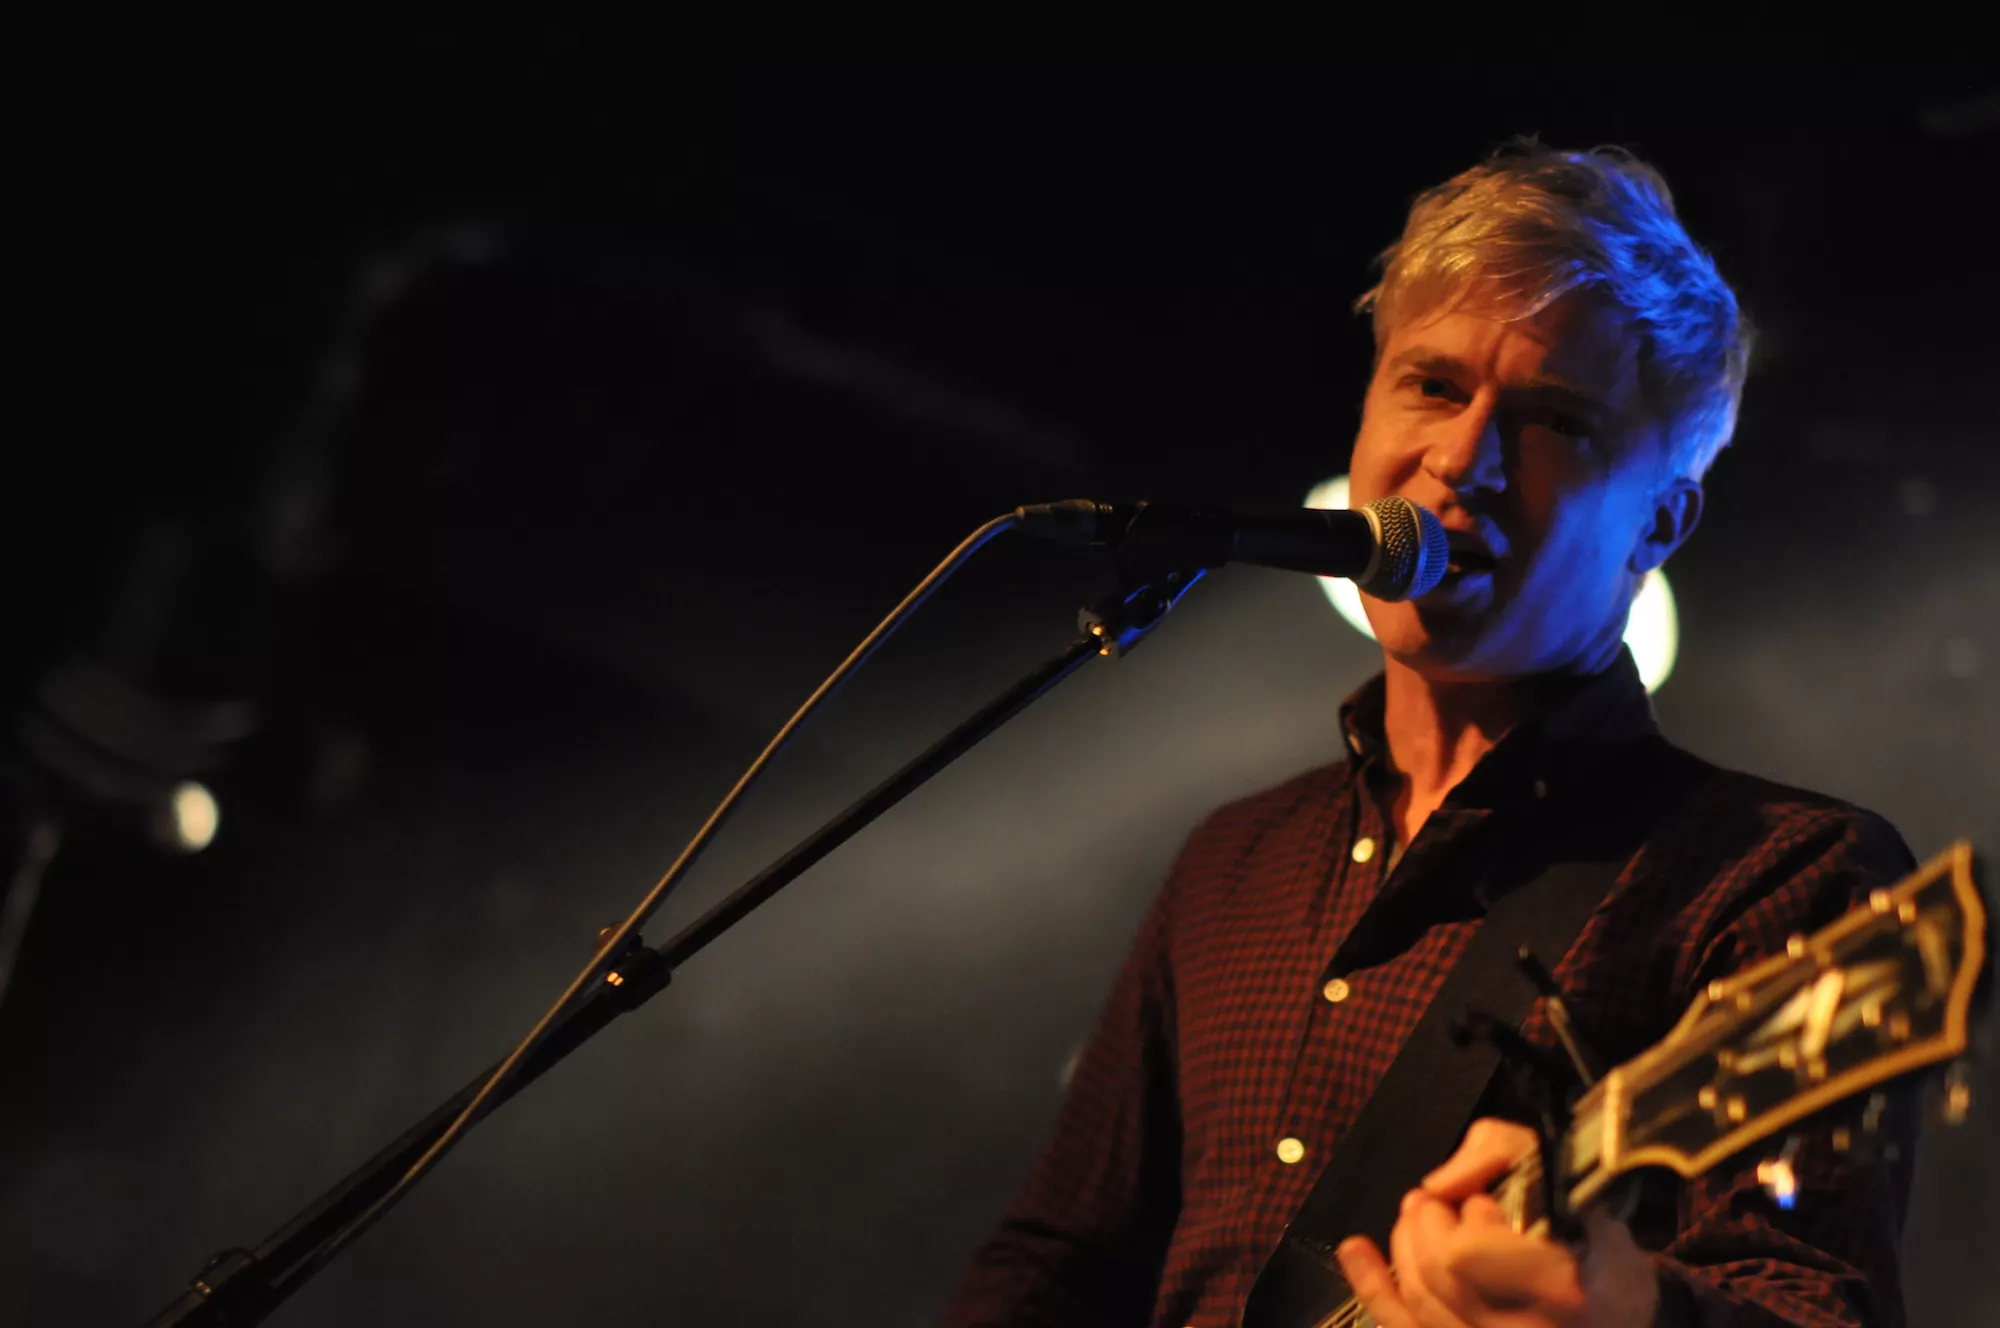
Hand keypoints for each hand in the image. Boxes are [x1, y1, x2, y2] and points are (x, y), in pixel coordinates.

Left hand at [1333, 1119, 1658, 1327]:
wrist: (1618, 1305)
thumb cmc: (1590, 1235)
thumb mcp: (1559, 1169)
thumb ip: (1495, 1153)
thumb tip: (1437, 1185)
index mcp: (1566, 1287)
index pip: (1466, 1256)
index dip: (1466, 1221)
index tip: (1488, 1204)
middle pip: (1435, 1276)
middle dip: (1423, 1225)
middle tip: (1435, 1201)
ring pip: (1419, 1305)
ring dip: (1404, 1248)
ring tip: (1416, 1217)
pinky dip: (1375, 1288)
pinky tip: (1356, 1251)